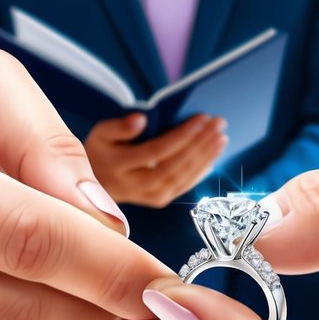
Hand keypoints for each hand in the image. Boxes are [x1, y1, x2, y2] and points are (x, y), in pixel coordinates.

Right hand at [85, 114, 227, 207]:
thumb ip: (119, 127)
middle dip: (200, 143)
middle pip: (175, 165)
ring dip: (206, 157)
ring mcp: (150, 196)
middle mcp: (137, 186)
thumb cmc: (102, 152)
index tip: (201, 119)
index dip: (182, 135)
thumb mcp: (101, 134)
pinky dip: (201, 171)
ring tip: (221, 137)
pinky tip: (213, 156)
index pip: (157, 151)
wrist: (97, 183)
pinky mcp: (160, 200)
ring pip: (183, 177)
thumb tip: (141, 120)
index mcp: (120, 166)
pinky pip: (184, 186)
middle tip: (218, 124)